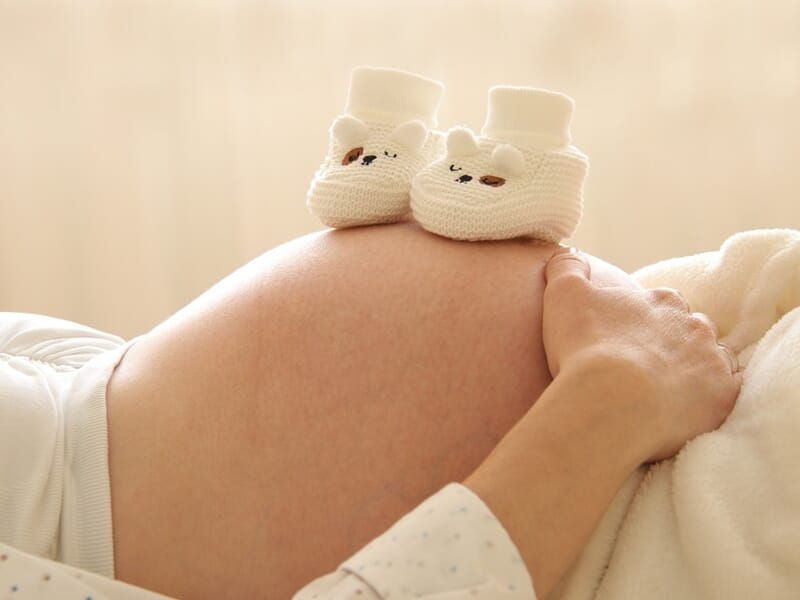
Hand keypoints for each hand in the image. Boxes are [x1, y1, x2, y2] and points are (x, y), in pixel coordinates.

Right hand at [542, 246, 742, 462]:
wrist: (611, 402)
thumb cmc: (586, 347)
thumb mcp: (564, 295)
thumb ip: (567, 268)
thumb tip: (568, 252)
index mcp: (662, 301)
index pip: (662, 303)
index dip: (645, 320)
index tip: (627, 338)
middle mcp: (695, 325)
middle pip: (690, 331)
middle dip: (673, 344)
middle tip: (644, 366)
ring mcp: (713, 361)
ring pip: (711, 360)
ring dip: (693, 370)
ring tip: (665, 391)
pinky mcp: (723, 397)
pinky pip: (724, 394)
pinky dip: (709, 398)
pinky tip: (685, 409)